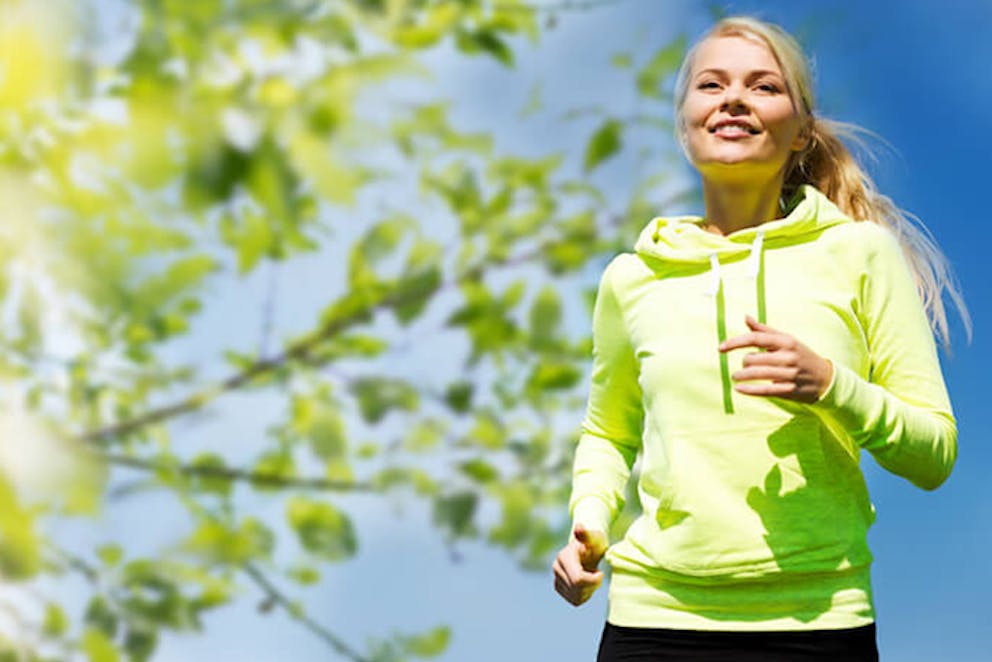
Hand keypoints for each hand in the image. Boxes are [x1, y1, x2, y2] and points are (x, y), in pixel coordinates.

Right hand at [552, 524, 607, 605]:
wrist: (588, 549)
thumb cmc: (594, 542)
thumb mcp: (595, 538)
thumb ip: (587, 534)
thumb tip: (579, 527)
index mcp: (563, 557)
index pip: (578, 579)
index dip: (593, 580)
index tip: (600, 572)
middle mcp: (556, 567)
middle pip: (577, 589)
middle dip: (592, 585)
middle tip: (597, 574)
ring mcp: (556, 578)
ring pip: (576, 597)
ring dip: (589, 591)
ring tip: (592, 577)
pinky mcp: (559, 587)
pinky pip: (574, 600)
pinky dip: (584, 595)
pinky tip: (587, 584)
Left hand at [718, 315, 833, 403]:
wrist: (825, 378)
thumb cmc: (800, 355)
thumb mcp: (785, 340)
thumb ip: (763, 330)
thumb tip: (745, 317)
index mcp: (786, 341)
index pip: (755, 339)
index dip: (735, 342)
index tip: (720, 348)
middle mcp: (788, 356)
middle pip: (754, 358)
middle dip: (744, 362)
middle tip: (743, 365)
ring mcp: (790, 374)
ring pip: (758, 374)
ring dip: (742, 376)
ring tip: (736, 377)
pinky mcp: (789, 389)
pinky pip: (765, 390)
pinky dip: (750, 390)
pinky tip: (738, 389)